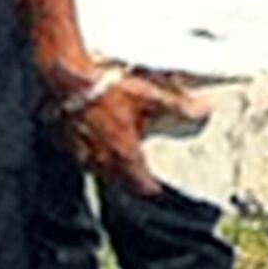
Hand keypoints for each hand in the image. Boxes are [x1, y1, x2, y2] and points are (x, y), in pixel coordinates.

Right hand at [50, 60, 207, 195]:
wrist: (68, 79)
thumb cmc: (106, 88)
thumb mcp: (151, 95)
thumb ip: (179, 106)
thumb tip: (203, 110)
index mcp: (124, 152)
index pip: (141, 184)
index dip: (151, 188)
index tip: (156, 190)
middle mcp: (101, 158)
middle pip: (119, 181)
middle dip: (130, 182)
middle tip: (138, 180)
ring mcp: (80, 151)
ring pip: (98, 169)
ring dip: (109, 168)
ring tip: (117, 161)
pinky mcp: (64, 139)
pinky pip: (79, 154)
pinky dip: (88, 152)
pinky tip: (92, 141)